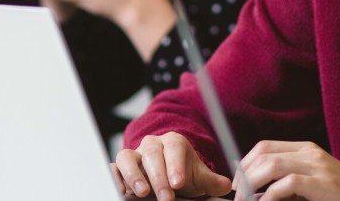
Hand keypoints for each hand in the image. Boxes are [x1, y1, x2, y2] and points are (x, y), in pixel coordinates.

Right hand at [112, 132, 231, 200]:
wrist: (167, 176)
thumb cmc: (182, 175)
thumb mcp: (198, 179)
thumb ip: (212, 182)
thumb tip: (226, 185)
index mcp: (173, 143)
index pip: (173, 148)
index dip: (175, 164)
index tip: (179, 183)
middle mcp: (151, 145)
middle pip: (151, 154)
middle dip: (158, 177)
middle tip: (166, 197)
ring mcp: (134, 155)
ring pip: (127, 157)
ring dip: (134, 175)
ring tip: (142, 192)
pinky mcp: (120, 167)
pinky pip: (113, 167)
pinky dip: (115, 176)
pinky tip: (122, 190)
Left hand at [235, 140, 339, 200]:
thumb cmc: (339, 197)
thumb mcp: (310, 184)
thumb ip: (286, 184)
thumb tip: (255, 193)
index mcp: (306, 149)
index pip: (265, 146)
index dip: (246, 162)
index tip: (237, 181)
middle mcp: (310, 153)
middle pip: (265, 154)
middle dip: (245, 174)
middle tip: (238, 195)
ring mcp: (318, 166)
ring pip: (272, 165)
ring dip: (253, 184)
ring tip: (246, 200)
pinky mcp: (324, 183)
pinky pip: (289, 183)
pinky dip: (271, 195)